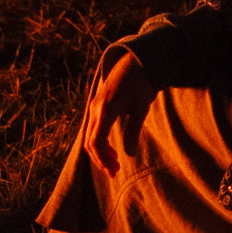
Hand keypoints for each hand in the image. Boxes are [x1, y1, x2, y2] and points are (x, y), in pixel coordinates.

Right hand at [82, 51, 156, 176]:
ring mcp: (94, 106)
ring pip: (90, 136)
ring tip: (115, 163)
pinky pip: (93, 128)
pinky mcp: (97, 105)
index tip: (114, 171)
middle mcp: (95, 109)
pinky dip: (100, 142)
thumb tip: (130, 154)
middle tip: (115, 171)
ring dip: (100, 152)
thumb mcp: (141, 108)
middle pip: (90, 142)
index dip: (103, 160)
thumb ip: (133, 131)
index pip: (96, 142)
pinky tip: (112, 149)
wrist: (135, 61)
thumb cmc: (141, 84)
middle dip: (101, 159)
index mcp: (106, 110)